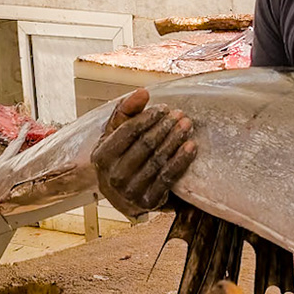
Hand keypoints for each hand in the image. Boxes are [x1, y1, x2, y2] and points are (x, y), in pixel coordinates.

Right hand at [91, 88, 195, 217]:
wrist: (122, 197)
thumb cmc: (120, 159)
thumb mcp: (114, 136)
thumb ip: (126, 112)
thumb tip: (142, 92)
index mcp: (101, 156)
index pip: (128, 131)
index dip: (148, 118)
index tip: (165, 109)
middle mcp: (113, 175)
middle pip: (145, 145)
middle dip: (165, 127)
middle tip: (181, 115)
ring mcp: (131, 190)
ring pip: (158, 160)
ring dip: (175, 140)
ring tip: (187, 126)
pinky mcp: (148, 201)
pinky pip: (168, 177)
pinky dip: (181, 160)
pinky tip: (191, 146)